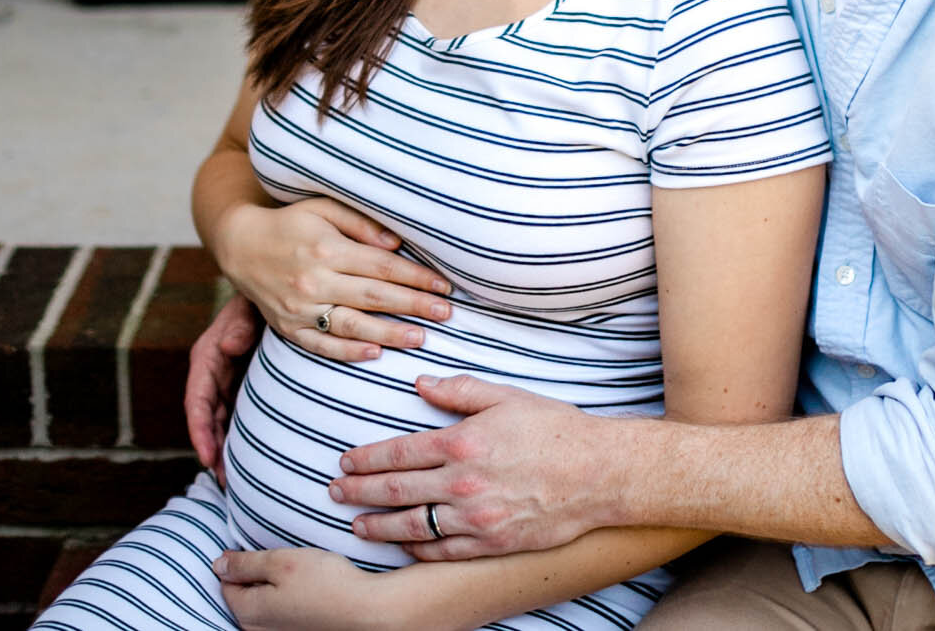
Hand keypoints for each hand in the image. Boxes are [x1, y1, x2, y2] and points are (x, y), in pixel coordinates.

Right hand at [186, 296, 257, 483]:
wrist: (280, 289)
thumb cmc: (261, 298)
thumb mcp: (249, 307)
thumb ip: (241, 324)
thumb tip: (228, 344)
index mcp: (208, 355)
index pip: (198, 398)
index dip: (200, 430)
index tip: (206, 456)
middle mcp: (213, 370)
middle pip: (206, 417)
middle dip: (211, 448)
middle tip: (222, 479)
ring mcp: (227, 378)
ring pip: (219, 419)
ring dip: (222, 448)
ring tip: (230, 480)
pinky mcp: (242, 382)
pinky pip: (234, 412)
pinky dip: (235, 435)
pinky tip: (244, 457)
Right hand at [216, 197, 453, 363]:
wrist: (240, 245)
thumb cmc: (291, 222)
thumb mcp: (324, 208)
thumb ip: (361, 223)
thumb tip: (396, 244)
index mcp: (326, 249)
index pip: (381, 266)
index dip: (416, 276)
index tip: (444, 285)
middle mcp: (313, 281)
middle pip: (373, 297)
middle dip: (414, 305)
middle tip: (447, 313)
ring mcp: (299, 308)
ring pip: (351, 325)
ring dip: (389, 333)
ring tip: (421, 338)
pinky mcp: (287, 328)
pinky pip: (320, 345)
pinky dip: (347, 352)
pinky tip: (375, 354)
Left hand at [216, 547, 396, 630]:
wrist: (367, 610)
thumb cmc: (326, 583)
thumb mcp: (281, 562)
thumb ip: (245, 563)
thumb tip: (218, 564)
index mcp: (247, 611)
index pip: (226, 580)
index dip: (240, 558)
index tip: (262, 546)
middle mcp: (256, 630)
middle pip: (244, 594)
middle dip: (256, 574)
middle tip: (283, 557)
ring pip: (264, 603)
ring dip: (274, 587)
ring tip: (298, 572)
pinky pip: (282, 612)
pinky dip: (289, 599)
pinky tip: (309, 589)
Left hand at [329, 375, 614, 557]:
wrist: (600, 472)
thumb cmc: (556, 429)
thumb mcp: (507, 397)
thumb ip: (460, 391)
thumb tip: (420, 383)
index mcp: (463, 442)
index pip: (398, 452)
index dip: (366, 458)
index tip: (345, 460)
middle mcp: (463, 483)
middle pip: (395, 491)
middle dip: (358, 492)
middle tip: (335, 492)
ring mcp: (476, 518)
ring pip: (412, 526)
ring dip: (378, 527)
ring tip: (357, 525)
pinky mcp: (492, 542)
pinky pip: (443, 552)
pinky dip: (418, 550)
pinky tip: (404, 546)